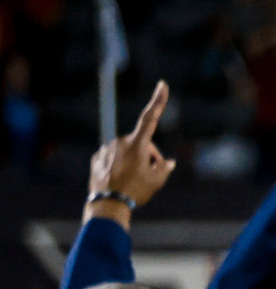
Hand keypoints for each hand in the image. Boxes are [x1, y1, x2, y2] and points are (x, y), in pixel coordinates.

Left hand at [88, 81, 174, 210]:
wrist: (108, 203)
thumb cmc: (136, 191)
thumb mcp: (157, 180)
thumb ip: (164, 167)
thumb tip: (166, 162)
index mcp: (137, 144)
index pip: (150, 118)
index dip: (158, 101)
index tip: (162, 84)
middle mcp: (120, 142)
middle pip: (141, 144)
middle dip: (148, 156)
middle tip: (149, 176)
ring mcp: (107, 149)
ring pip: (126, 152)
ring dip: (133, 162)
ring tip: (132, 182)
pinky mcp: (97, 158)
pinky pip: (113, 159)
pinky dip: (119, 167)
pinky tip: (119, 181)